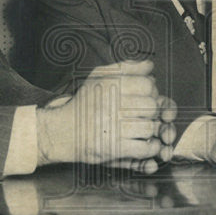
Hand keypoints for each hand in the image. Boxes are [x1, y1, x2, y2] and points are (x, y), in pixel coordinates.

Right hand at [37, 59, 176, 172]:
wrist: (63, 131)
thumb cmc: (85, 102)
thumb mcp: (99, 77)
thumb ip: (126, 67)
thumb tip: (150, 65)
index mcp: (108, 85)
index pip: (147, 85)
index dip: (150, 91)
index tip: (143, 96)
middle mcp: (110, 105)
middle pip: (151, 106)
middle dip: (151, 111)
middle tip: (143, 114)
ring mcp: (111, 128)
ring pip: (149, 127)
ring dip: (149, 130)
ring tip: (140, 128)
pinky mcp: (113, 149)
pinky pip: (145, 148)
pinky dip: (150, 148)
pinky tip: (143, 143)